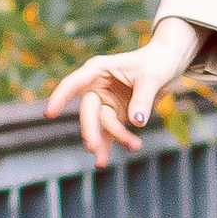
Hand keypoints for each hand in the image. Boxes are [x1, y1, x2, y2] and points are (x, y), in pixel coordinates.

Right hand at [46, 14, 204, 161]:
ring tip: (118, 155)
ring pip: (100, 126)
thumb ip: (143, 99)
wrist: (167, 64)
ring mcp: (105, 102)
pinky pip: (111, 132)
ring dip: (108, 141)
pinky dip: (117, 142)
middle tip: (92, 148)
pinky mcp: (116, 114)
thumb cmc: (157, 62)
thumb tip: (136, 122)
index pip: (74, 83)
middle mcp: (97, 86)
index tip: (49, 113)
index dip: (61, 97)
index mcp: (98, 70)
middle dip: (90, 130)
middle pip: (88, 111)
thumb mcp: (152, 78)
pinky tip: (120, 153)